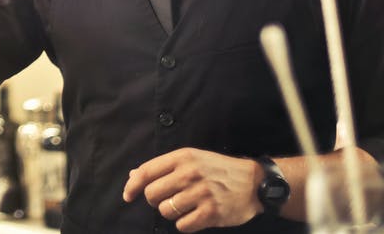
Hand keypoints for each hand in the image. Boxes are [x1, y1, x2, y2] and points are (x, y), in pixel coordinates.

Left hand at [122, 147, 263, 231]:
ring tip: (186, 206)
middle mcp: (190, 173)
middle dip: (156, 201)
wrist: (254, 182)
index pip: (146, 172)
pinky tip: (195, 216)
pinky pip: (182, 225)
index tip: (128, 196)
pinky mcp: (211, 212)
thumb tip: (133, 176)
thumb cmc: (218, 170)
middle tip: (169, 199)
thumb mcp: (192, 159)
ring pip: (165, 211)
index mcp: (183, 157)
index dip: (133, 186)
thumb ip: (163, 167)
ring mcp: (201, 193)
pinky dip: (185, 224)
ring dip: (172, 212)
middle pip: (152, 194)